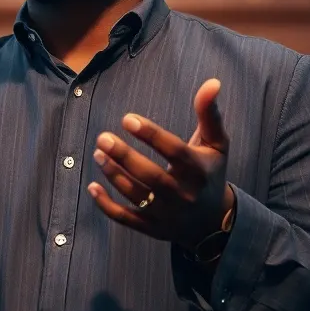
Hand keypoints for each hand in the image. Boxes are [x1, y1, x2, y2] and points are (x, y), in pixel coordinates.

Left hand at [87, 78, 235, 250]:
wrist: (213, 221)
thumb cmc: (210, 172)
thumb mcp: (217, 143)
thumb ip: (210, 113)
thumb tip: (212, 82)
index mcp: (199, 171)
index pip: (174, 151)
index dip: (151, 135)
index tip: (127, 118)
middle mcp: (184, 195)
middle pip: (152, 176)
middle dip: (125, 156)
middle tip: (102, 138)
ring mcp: (167, 214)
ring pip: (137, 196)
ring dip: (114, 175)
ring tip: (98, 153)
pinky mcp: (153, 228)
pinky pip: (126, 219)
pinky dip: (107, 206)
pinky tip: (92, 187)